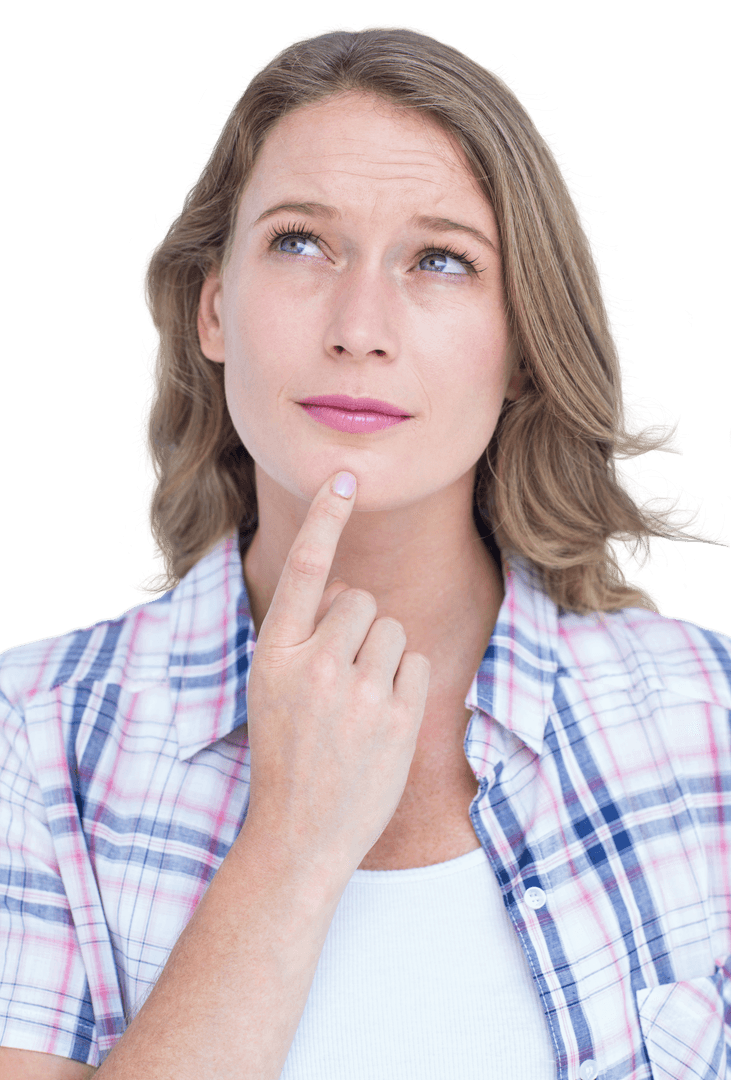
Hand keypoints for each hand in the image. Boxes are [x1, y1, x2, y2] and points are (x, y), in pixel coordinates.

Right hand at [243, 471, 430, 875]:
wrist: (299, 834)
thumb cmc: (287, 751)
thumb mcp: (273, 687)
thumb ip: (305, 635)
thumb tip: (351, 596)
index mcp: (274, 653)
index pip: (303, 570)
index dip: (325, 519)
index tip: (344, 476)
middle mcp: (314, 666)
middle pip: (362, 600)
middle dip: (359, 626)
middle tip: (340, 676)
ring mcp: (359, 693)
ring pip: (394, 629)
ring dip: (384, 655)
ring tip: (360, 703)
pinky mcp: (399, 719)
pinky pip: (417, 663)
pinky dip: (407, 681)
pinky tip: (383, 719)